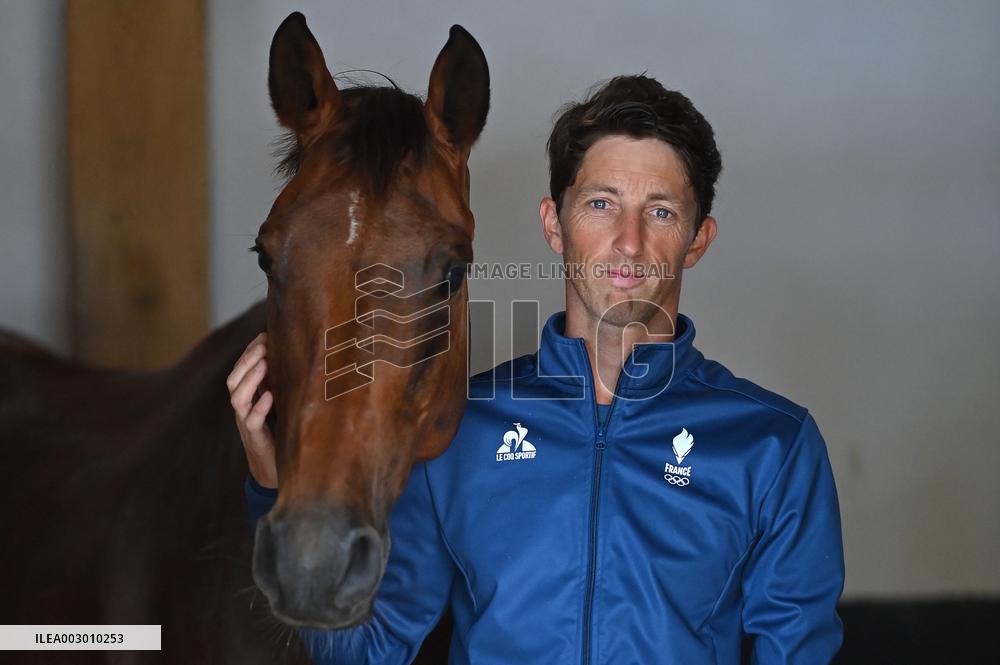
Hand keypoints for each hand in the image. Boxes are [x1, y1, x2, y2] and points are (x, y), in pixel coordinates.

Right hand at [227, 332, 277, 488]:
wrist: (275, 471)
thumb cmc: (280, 433)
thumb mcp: (280, 406)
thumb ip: (279, 386)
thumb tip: (295, 358)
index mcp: (247, 398)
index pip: (240, 369)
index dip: (249, 352)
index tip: (264, 334)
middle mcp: (243, 408)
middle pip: (233, 379)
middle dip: (247, 360)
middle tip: (263, 344)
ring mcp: (246, 423)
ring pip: (237, 398)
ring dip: (250, 378)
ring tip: (264, 363)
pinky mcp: (256, 438)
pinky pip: (252, 421)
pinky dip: (260, 407)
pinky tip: (270, 395)